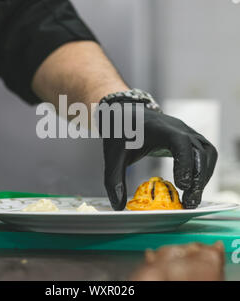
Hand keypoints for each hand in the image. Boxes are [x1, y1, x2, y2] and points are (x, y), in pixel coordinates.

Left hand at [102, 105, 217, 209]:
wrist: (126, 115)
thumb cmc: (121, 132)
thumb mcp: (114, 155)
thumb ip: (114, 180)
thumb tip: (118, 206)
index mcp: (159, 128)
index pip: (180, 141)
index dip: (184, 163)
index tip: (181, 185)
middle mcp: (178, 128)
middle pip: (200, 150)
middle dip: (198, 177)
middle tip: (189, 202)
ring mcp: (186, 132)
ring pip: (207, 152)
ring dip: (204, 175)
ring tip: (192, 197)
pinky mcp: (188, 138)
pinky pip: (205, 153)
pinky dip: (203, 170)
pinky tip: (192, 186)